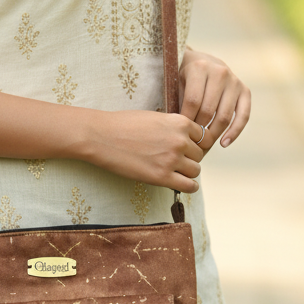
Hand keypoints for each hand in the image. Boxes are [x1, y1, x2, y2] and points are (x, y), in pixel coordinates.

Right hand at [83, 109, 204, 192]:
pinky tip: (179, 183)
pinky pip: (189, 186)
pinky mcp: (162, 176)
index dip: (194, 144)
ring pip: (196, 170)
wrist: (101, 136)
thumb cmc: (123, 125)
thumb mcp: (155, 117)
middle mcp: (180, 140)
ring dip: (187, 172)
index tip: (185, 149)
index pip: (203, 137)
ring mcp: (172, 159)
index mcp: (179, 122)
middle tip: (174, 160)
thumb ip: (173, 127)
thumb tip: (186, 141)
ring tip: (173, 171)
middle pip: (199, 155)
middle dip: (189, 158)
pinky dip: (188, 186)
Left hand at [178, 47, 250, 151]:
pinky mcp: (245, 90)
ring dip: (214, 133)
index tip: (181, 132)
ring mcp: (234, 81)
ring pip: (224, 116)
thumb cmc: (185, 77)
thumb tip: (180, 131)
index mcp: (200, 67)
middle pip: (208, 110)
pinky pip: (243, 116)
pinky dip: (234, 132)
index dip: (187, 120)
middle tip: (191, 140)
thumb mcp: (177, 83)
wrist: (202, 60)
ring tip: (204, 143)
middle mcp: (220, 72)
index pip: (193, 101)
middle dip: (199, 128)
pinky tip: (224, 144)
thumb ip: (178, 102)